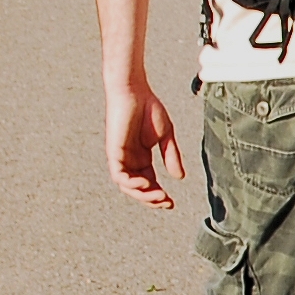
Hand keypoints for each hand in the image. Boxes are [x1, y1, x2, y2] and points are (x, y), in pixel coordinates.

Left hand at [105, 79, 186, 209]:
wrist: (134, 91)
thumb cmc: (148, 108)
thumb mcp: (166, 136)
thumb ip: (171, 156)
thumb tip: (179, 178)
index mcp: (142, 158)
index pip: (149, 183)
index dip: (159, 195)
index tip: (172, 203)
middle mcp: (130, 160)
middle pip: (139, 189)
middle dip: (152, 199)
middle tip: (166, 203)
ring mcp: (121, 157)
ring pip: (128, 186)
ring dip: (142, 194)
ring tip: (158, 196)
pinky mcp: (114, 152)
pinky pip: (119, 175)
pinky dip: (130, 183)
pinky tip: (144, 184)